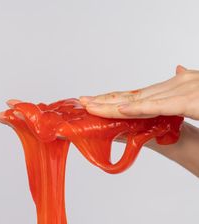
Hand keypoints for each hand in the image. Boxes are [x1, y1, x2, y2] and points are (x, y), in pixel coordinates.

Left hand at [79, 65, 198, 119]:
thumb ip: (186, 86)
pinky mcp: (192, 101)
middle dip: (106, 101)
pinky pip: (162, 106)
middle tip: (81, 103)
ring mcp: (187, 91)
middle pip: (135, 95)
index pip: (140, 93)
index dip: (115, 98)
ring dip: (113, 105)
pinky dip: (140, 109)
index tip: (92, 102)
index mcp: (180, 85)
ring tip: (90, 107)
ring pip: (142, 100)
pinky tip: (120, 110)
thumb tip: (176, 69)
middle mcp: (180, 84)